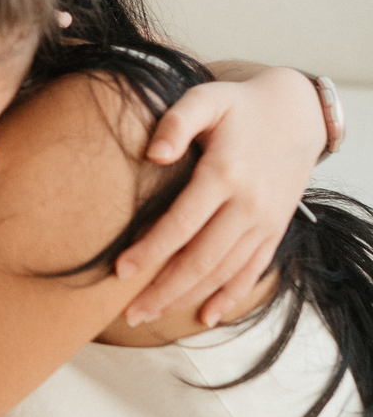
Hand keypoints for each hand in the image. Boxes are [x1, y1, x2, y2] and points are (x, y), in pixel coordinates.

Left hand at [115, 69, 324, 326]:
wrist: (297, 113)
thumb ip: (176, 122)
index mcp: (225, 173)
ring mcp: (265, 221)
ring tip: (150, 315)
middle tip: (129, 313)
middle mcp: (248, 204)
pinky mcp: (275, 229)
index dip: (150, 251)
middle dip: (162, 290)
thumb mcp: (206, 99)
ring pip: (223, 272)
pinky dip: (230, 297)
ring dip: (187, 298)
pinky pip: (253, 271)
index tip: (119, 271)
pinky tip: (206, 316)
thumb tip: (153, 155)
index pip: (181, 224)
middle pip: (200, 259)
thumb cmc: (239, 105)